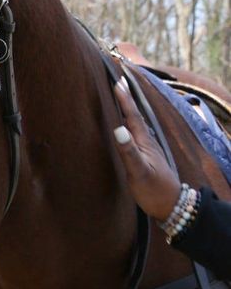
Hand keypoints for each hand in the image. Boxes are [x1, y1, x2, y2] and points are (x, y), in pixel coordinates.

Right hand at [112, 78, 182, 220]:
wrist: (172, 206)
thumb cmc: (154, 190)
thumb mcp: (139, 171)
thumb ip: (129, 151)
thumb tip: (118, 129)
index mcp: (144, 142)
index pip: (132, 116)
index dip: (124, 99)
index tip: (117, 82)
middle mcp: (146, 142)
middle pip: (134, 116)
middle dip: (126, 99)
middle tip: (118, 82)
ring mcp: (147, 150)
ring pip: (135, 125)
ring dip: (128, 111)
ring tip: (120, 99)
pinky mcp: (145, 158)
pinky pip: (135, 135)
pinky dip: (129, 125)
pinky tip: (127, 128)